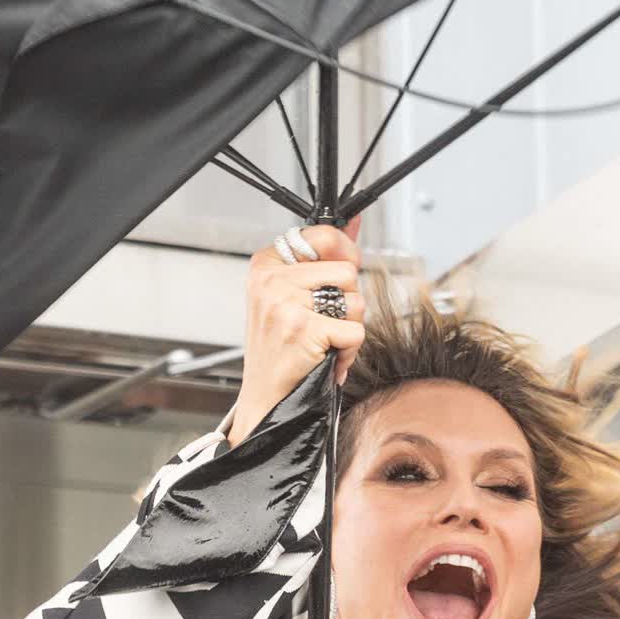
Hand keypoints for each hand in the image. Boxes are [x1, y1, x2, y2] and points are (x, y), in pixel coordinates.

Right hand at [226, 219, 365, 446]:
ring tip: (325, 343)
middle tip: (326, 323)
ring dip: (350, 328)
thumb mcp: (291, 294)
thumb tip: (353, 221)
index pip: (323, 235)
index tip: (339, 278)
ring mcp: (286, 304)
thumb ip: (323, 256)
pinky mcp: (304, 330)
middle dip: (348, 301)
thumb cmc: (278, 349)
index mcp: (266, 264)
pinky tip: (328, 359)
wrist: (264, 397)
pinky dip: (349, 352)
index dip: (344, 256)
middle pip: (347, 270)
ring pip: (355, 301)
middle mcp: (272, 280)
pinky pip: (355, 331)